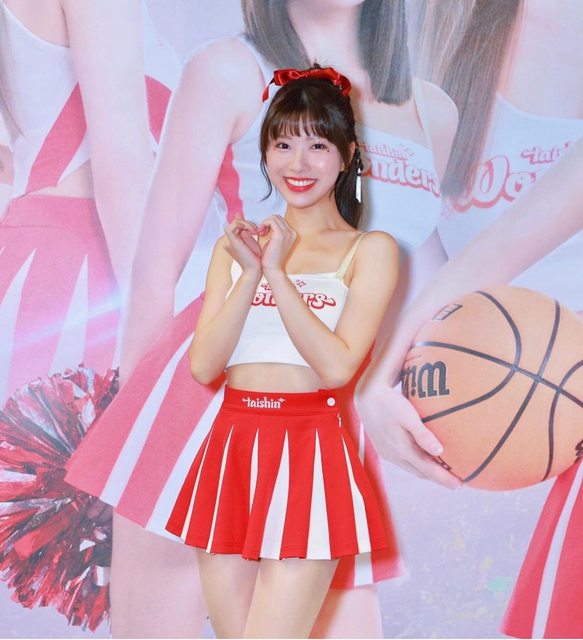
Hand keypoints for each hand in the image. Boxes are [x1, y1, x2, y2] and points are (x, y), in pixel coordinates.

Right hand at [224, 214, 261, 272]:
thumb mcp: (251, 239)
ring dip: (246, 224)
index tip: (256, 230)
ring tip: (255, 231)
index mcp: (232, 241)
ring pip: (234, 223)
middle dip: (247, 223)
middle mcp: (228, 241)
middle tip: (256, 230)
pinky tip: (252, 231)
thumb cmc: (255, 258)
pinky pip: (232, 226)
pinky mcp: (231, 242)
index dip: (247, 223)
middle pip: (235, 222)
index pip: (237, 224)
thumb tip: (239, 215)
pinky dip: (243, 225)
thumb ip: (245, 228)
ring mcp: (228, 242)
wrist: (255, 269)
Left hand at [257, 215, 296, 275]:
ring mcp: (288, 233)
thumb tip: (268, 222)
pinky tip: (260, 233)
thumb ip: (274, 231)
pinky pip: (271, 221)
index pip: (280, 220)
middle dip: (267, 222)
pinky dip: (264, 224)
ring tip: (260, 233)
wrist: (272, 269)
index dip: (270, 223)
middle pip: (277, 217)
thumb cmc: (270, 257)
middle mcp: (292, 232)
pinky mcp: (281, 235)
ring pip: (274, 217)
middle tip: (261, 232)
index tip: (263, 232)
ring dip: (264, 223)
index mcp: (292, 234)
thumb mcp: (273, 241)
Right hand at [355, 372, 462, 488]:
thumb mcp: (407, 415)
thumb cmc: (390, 403)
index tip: (460, 485)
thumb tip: (439, 451)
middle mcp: (395, 456)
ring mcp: (388, 454)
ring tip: (442, 473)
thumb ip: (422, 434)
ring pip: (412, 468)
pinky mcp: (383, 449)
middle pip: (421, 473)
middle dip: (438, 479)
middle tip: (456, 482)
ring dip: (427, 472)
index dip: (444, 479)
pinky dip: (417, 464)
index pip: (428, 470)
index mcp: (402, 450)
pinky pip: (404, 462)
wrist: (366, 398)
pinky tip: (423, 458)